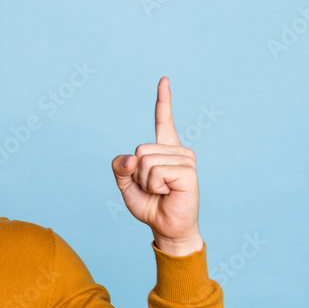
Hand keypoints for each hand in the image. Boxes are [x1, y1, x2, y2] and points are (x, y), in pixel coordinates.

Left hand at [111, 77, 201, 254]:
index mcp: (164, 149)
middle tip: (152, 188)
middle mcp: (177, 150)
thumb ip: (120, 167)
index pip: (164, 120)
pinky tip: (168, 192)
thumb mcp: (126, 184)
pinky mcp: (188, 171)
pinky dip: (154, 186)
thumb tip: (131, 157)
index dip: (163, 100)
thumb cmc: (149, 205)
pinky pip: (156, 171)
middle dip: (136, 173)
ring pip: (146, 161)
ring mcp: (185, 159)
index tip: (164, 80)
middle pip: (139, 149)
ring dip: (146, 182)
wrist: (165, 227)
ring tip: (161, 191)